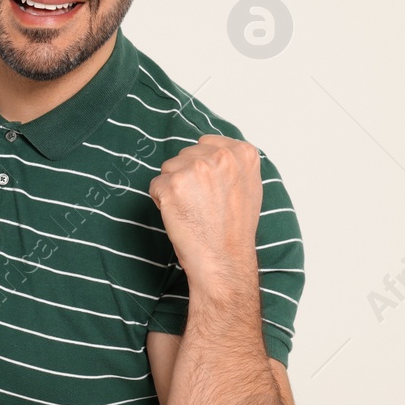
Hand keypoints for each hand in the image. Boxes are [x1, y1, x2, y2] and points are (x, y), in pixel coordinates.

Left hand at [147, 134, 262, 287]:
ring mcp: (195, 169)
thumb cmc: (234, 230)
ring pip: (169, 168)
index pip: (205, 144)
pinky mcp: (173, 185)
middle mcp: (220, 156)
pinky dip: (162, 201)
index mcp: (243, 153)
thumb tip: (213, 151)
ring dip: (174, 188)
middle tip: (202, 204)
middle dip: (187, 177)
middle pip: (185, 155)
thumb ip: (232, 164)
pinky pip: (155, 186)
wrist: (224, 260)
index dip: (203, 168)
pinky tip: (180, 216)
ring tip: (192, 210)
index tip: (211, 189)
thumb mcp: (249, 186)